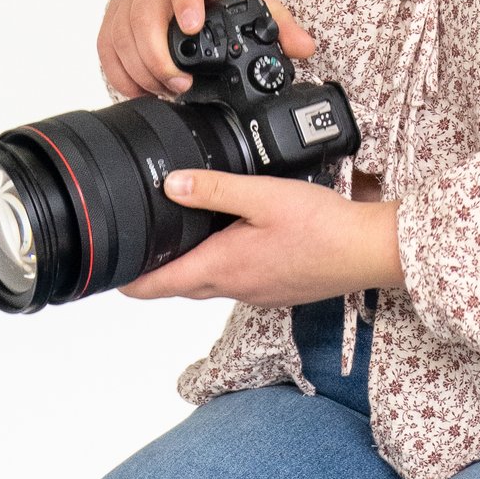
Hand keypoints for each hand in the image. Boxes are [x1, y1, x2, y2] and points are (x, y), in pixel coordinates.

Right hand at [96, 0, 317, 100]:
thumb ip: (280, 23)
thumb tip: (304, 48)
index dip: (185, 1)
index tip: (192, 26)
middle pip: (144, 15)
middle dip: (159, 56)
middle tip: (181, 84)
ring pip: (122, 35)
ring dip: (143, 70)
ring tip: (169, 90)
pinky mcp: (113, 18)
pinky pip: (107, 48)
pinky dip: (122, 75)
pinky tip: (144, 90)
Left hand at [122, 173, 403, 308]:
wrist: (369, 252)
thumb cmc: (324, 226)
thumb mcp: (263, 195)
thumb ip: (214, 189)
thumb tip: (171, 185)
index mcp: (223, 267)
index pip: (159, 285)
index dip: (130, 281)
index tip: (110, 275)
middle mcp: (236, 288)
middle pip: (180, 286)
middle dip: (155, 274)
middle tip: (138, 252)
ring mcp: (258, 293)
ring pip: (209, 284)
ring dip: (189, 269)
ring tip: (179, 242)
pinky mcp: (277, 290)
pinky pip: (237, 282)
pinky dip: (221, 267)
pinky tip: (232, 244)